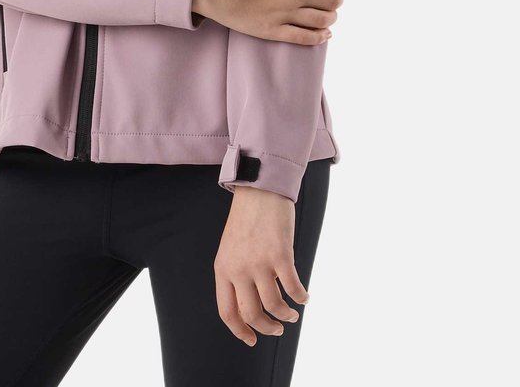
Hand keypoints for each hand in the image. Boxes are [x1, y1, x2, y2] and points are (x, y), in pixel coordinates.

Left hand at [214, 186, 307, 345]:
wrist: (259, 189)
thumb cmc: (247, 219)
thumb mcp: (231, 249)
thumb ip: (237, 274)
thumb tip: (251, 305)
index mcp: (223, 268)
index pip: (227, 311)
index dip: (240, 331)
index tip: (252, 339)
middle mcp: (238, 268)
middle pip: (252, 314)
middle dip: (267, 328)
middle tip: (278, 329)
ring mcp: (259, 262)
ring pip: (274, 306)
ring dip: (286, 316)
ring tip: (292, 314)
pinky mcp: (280, 254)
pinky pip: (293, 288)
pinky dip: (301, 297)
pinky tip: (305, 297)